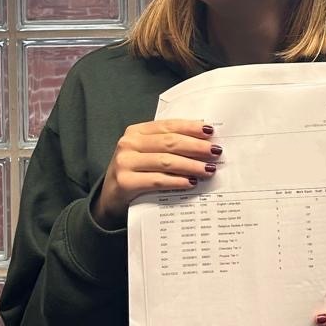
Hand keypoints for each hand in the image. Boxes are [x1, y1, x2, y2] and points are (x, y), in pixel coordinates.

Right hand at [93, 119, 219, 225]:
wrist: (110, 199)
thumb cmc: (134, 173)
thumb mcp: (146, 154)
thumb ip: (167, 145)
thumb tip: (203, 142)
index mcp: (136, 131)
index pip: (168, 125)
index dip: (190, 128)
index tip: (211, 131)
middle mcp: (128, 144)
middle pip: (169, 142)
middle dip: (196, 147)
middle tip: (215, 152)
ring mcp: (125, 162)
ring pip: (166, 161)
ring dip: (191, 165)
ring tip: (208, 169)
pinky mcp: (125, 182)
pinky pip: (158, 180)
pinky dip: (177, 181)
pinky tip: (191, 183)